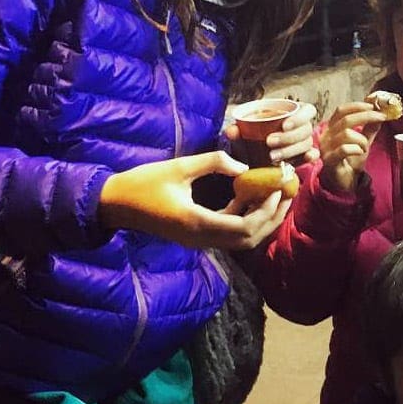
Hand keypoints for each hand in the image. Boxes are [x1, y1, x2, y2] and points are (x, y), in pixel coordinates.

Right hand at [99, 151, 291, 249]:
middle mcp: (202, 238)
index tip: (277, 189)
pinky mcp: (197, 236)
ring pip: (241, 240)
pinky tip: (250, 197)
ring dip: (262, 221)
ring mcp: (199, 240)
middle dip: (273, 218)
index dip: (266, 211)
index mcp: (197, 223)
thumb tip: (242, 166)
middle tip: (287, 193)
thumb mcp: (180, 166)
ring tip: (277, 196)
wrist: (115, 205)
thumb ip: (213, 163)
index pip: (244, 228)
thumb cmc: (144, 183)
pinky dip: (245, 219)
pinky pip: (229, 233)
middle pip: (249, 239)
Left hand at [224, 101, 320, 164]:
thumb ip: (239, 127)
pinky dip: (310, 157)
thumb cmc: (257, 129)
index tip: (284, 125)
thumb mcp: (248, 126)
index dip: (300, 118)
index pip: (308, 111)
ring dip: (291, 150)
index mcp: (296, 111)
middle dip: (288, 137)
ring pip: (306, 144)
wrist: (257, 145)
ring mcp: (305, 141)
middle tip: (269, 142)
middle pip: (306, 130)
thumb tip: (231, 132)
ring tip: (272, 156)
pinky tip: (306, 159)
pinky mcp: (304, 155)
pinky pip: (312, 155)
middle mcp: (304, 125)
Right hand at [318, 101, 385, 192]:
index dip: (357, 106)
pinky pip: (344, 149)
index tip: (373, 106)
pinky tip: (360, 153)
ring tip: (365, 147)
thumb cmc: (351, 162)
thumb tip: (380, 114)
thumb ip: (369, 129)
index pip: (341, 110)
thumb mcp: (363, 143)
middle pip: (345, 119)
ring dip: (362, 139)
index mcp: (332, 128)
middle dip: (366, 116)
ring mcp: (326, 148)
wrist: (343, 183)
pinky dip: (356, 149)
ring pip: (346, 134)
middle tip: (381, 118)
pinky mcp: (329, 160)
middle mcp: (326, 136)